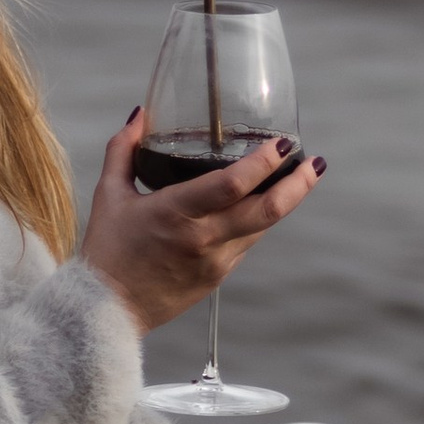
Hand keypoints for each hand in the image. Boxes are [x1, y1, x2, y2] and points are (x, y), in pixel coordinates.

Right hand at [78, 117, 325, 336]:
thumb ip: (124, 149)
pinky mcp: (219, 276)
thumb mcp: (110, 194)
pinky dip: (257, 220)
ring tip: (297, 175)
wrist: (108, 310)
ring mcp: (216, 261)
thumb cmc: (107, 249)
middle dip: (299, 184)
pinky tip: (259, 202)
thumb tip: (140, 114)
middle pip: (268, 210)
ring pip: (263, 226)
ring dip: (284, 200)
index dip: (263, 162)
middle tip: (315, 162)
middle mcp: (203, 238)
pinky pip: (247, 242)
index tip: (282, 142)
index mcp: (176, 213)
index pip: (232, 184)